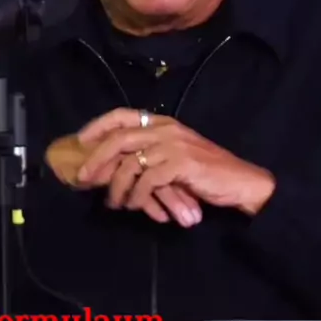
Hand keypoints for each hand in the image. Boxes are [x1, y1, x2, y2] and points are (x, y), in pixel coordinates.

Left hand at [74, 108, 275, 219]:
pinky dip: (137, 197)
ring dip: (117, 188)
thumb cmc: (205, 173)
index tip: (80, 141)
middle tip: (84, 178)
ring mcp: (174, 145)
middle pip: (119, 138)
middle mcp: (166, 129)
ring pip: (130, 164)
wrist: (240, 181)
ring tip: (115, 204)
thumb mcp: (173, 159)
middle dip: (97, 159)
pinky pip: (147, 181)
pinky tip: (137, 206)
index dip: (98, 126)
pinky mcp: (181, 164)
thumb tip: (110, 171)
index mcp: (163, 123)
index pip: (122, 115)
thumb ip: (147, 158)